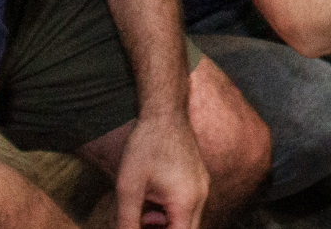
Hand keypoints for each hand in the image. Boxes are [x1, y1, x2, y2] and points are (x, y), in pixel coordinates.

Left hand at [115, 112, 209, 228]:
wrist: (164, 112)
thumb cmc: (145, 146)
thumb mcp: (128, 188)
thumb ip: (127, 221)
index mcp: (185, 202)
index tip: (144, 225)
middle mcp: (201, 196)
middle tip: (144, 220)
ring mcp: (203, 187)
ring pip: (189, 221)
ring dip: (169, 224)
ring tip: (145, 212)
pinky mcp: (200, 179)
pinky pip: (191, 207)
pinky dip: (174, 212)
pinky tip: (154, 200)